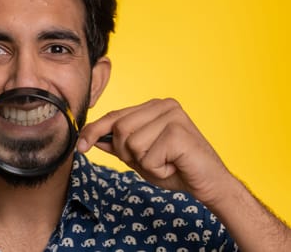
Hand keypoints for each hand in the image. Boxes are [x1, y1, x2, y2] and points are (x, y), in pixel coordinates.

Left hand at [77, 98, 233, 205]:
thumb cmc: (176, 168)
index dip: (94, 131)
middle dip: (128, 153)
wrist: (210, 184)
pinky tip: (174, 166)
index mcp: (153, 106)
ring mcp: (172, 116)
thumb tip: (92, 139)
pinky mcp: (178, 132)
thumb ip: (118, 146)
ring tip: (165, 163)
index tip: (80, 146)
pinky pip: (148, 157)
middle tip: (153, 161)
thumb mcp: (140, 157)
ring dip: (145, 163)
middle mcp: (163, 105)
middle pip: (120, 129)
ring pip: (132, 143)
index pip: (115, 115)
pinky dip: (157, 170)